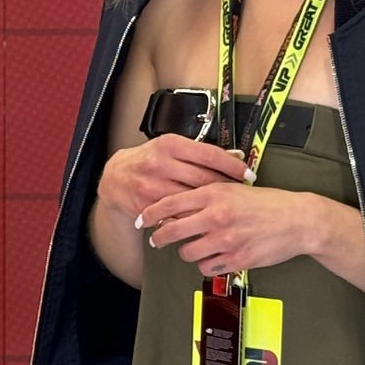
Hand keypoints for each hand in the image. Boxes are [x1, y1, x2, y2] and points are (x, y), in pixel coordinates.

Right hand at [97, 135, 248, 224]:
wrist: (116, 177)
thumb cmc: (149, 160)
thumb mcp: (172, 148)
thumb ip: (201, 153)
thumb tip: (235, 156)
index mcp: (170, 145)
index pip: (209, 154)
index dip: (232, 165)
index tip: (248, 173)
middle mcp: (160, 164)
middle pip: (204, 179)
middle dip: (226, 188)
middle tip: (242, 193)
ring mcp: (152, 186)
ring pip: (192, 200)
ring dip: (212, 206)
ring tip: (227, 207)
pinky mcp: (147, 206)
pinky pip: (177, 216)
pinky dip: (193, 218)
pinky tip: (205, 219)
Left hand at [141, 182, 327, 277]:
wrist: (298, 220)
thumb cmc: (269, 204)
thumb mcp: (236, 188)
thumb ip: (208, 195)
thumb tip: (180, 205)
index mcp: (215, 194)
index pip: (171, 203)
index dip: (151, 213)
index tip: (143, 219)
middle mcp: (217, 216)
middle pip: (172, 231)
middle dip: (160, 237)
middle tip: (158, 240)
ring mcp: (226, 239)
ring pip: (188, 252)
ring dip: (188, 252)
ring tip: (196, 247)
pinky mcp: (236, 259)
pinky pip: (207, 266)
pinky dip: (207, 263)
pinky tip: (215, 256)